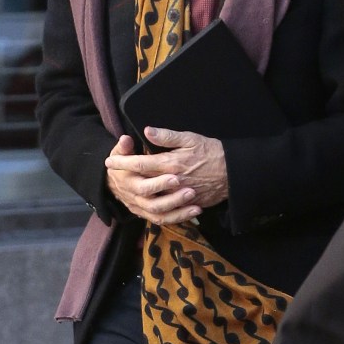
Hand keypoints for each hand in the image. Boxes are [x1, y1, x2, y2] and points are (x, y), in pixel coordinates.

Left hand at [104, 129, 227, 224]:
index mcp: (171, 164)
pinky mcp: (187, 205)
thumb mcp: (190, 138)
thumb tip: (146, 131)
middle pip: (142, 184)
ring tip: (127, 192)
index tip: (109, 162)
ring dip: (137, 197)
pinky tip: (148, 204)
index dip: (123, 163)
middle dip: (125, 180)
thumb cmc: (212, 151)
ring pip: (152, 201)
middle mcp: (172, 182)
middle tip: (111, 177)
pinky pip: (168, 212)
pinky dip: (155, 209)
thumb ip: (167, 136)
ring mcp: (179, 196)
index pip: (140, 164)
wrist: (234, 172)